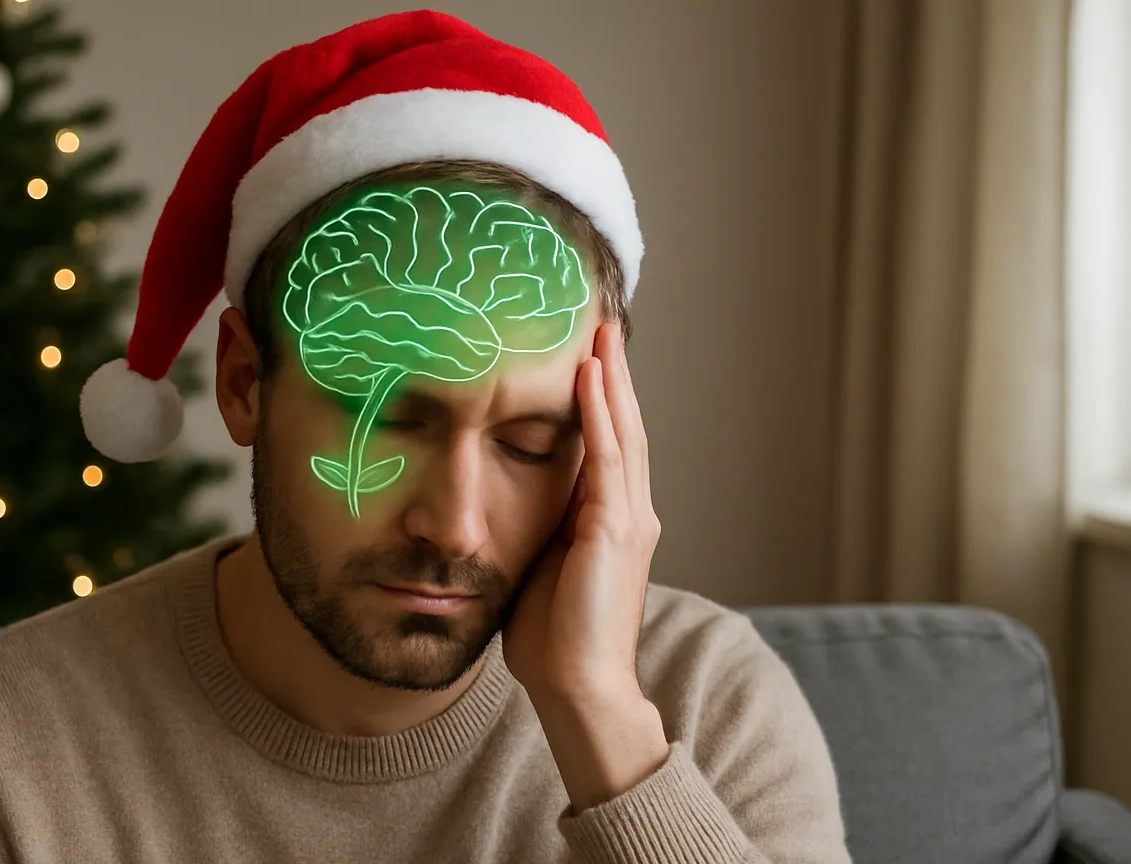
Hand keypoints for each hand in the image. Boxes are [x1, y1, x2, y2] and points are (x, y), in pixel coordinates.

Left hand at [502, 321, 667, 808]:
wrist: (578, 687)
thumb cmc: (553, 639)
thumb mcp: (538, 566)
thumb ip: (535, 529)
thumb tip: (501, 501)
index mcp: (610, 522)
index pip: (609, 446)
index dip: (601, 401)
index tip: (583, 356)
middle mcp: (629, 513)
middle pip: (625, 427)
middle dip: (613, 375)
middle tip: (602, 324)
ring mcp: (628, 519)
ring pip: (624, 432)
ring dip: (611, 380)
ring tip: (600, 333)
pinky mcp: (615, 530)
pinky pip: (610, 459)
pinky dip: (603, 414)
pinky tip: (590, 377)